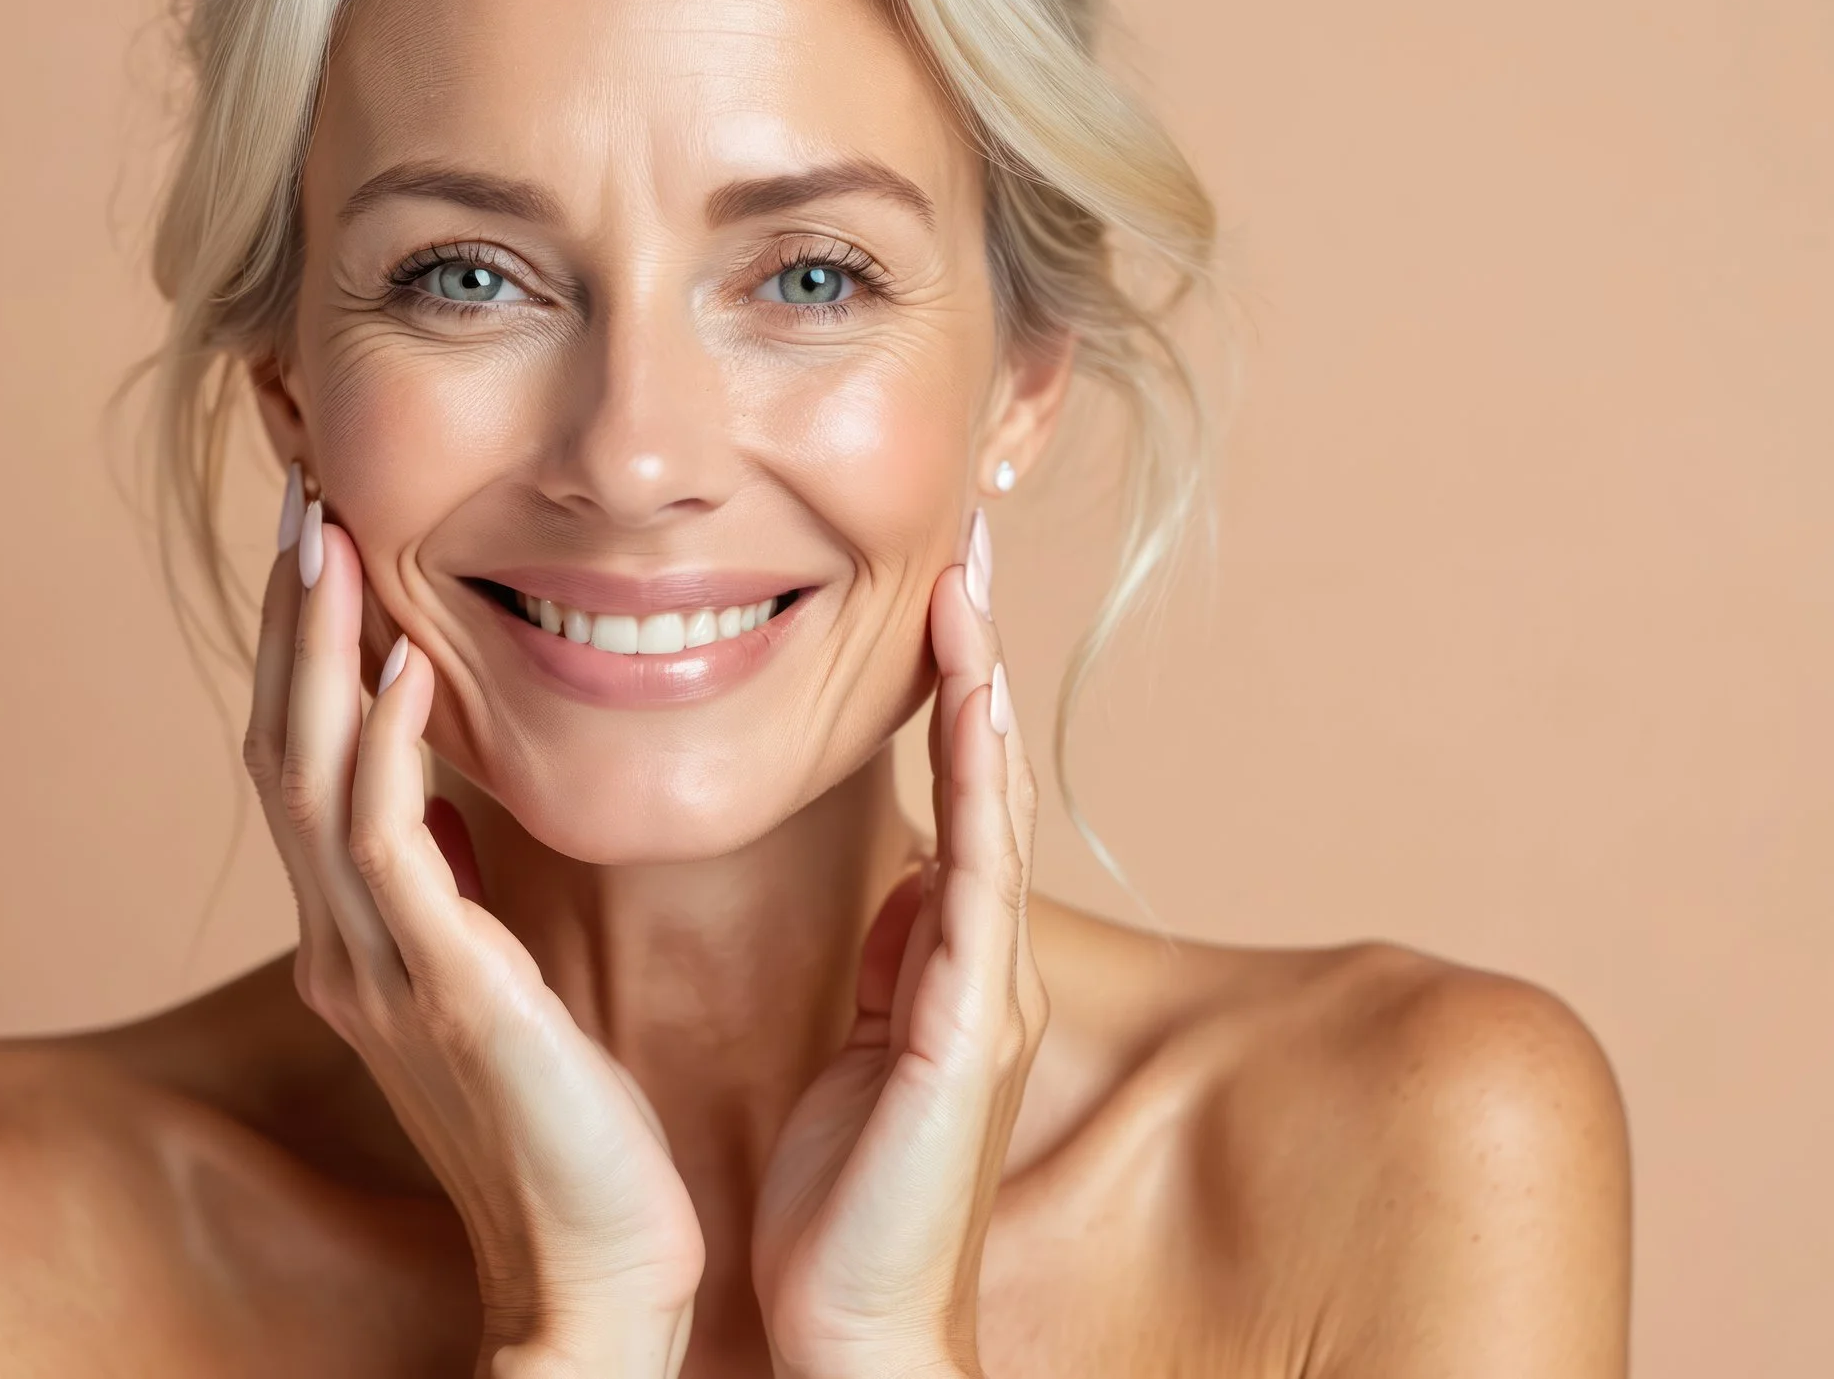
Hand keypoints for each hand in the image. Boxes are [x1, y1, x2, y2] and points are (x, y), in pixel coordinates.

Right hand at [244, 504, 703, 1377]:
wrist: (595, 1271)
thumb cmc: (570, 1129)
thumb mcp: (495, 987)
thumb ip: (456, 896)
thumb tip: (447, 800)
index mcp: (361, 939)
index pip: (308, 760)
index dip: (307, 649)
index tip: (326, 541)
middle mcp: (345, 944)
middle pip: (283, 744)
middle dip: (290, 620)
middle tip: (300, 495)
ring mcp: (381, 970)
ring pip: (314, 775)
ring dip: (320, 650)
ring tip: (330, 538)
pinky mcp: (443, 992)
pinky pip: (390, 848)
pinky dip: (388, 749)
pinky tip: (408, 666)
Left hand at [750, 519, 1045, 1378]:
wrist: (852, 1328)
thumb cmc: (841, 1200)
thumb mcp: (861, 1046)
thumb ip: (888, 960)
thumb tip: (895, 881)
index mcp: (942, 957)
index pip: (953, 790)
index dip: (948, 685)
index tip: (934, 583)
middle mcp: (978, 954)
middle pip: (984, 769)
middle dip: (976, 652)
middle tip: (966, 535)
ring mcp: (985, 983)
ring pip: (992, 801)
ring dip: (981, 685)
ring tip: (968, 577)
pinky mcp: (968, 1022)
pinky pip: (976, 873)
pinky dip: (978, 780)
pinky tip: (973, 697)